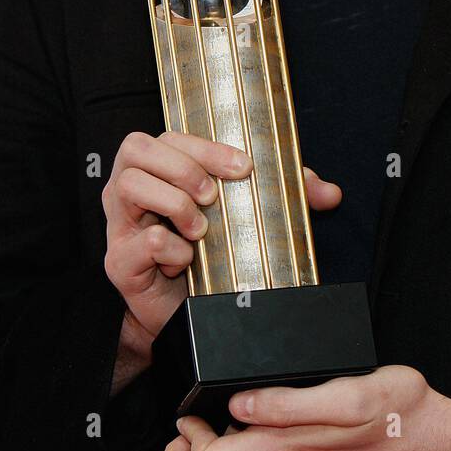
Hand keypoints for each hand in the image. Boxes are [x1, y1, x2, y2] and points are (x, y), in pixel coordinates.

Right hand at [103, 130, 341, 353]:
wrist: (190, 314)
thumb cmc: (215, 254)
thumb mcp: (253, 217)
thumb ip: (289, 197)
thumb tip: (330, 193)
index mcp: (160, 169)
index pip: (172, 137)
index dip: (208, 147)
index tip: (245, 168)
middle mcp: (131, 189)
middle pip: (136, 148)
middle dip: (183, 167)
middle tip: (214, 197)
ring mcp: (120, 225)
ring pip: (126, 185)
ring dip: (173, 203)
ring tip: (202, 230)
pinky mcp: (119, 262)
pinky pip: (140, 242)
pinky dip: (170, 248)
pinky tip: (187, 261)